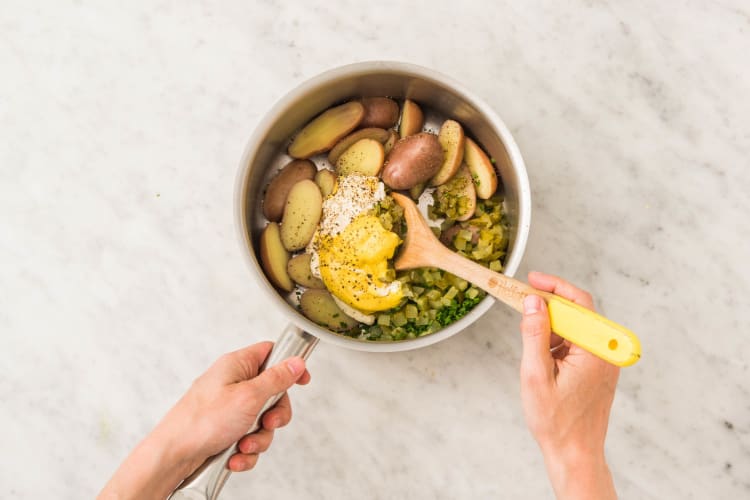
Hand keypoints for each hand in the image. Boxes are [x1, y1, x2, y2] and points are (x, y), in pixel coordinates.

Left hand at [99, 342, 310, 499]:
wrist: (173, 455)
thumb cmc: (201, 421)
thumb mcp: (249, 396)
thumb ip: (276, 379)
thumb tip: (296, 363)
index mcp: (236, 366)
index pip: (270, 353)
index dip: (289, 365)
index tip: (302, 381)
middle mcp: (233, 384)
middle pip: (272, 393)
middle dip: (274, 415)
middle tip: (268, 423)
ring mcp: (229, 408)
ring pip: (262, 420)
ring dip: (259, 438)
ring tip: (244, 445)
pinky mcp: (225, 429)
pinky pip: (248, 437)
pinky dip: (245, 451)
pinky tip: (235, 456)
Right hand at [519, 272, 618, 499]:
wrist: (574, 454)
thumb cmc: (556, 422)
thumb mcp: (536, 374)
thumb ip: (535, 334)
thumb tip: (533, 302)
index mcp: (596, 350)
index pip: (579, 303)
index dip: (554, 287)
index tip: (531, 280)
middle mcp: (606, 352)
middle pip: (578, 313)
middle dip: (548, 308)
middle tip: (522, 306)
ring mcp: (604, 361)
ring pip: (575, 328)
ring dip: (551, 330)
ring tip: (533, 355)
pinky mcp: (598, 369)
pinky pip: (577, 344)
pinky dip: (557, 345)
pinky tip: (542, 362)